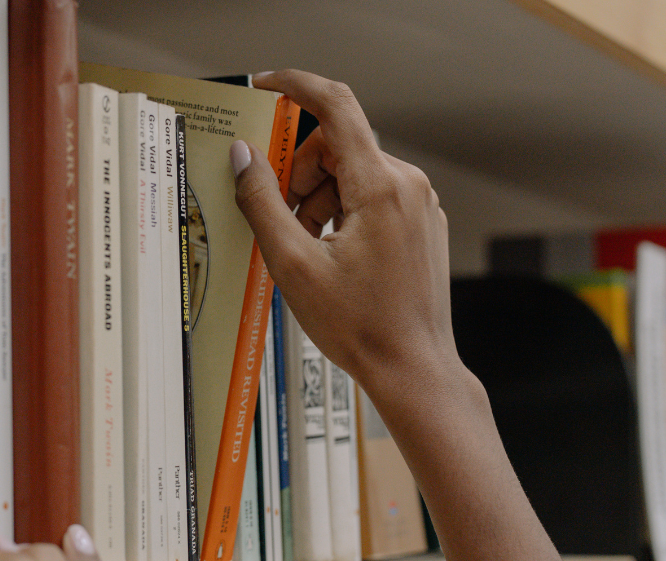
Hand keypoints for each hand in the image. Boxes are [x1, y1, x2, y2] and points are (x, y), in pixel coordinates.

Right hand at [231, 69, 459, 395]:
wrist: (413, 369)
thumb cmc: (360, 326)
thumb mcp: (293, 265)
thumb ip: (262, 202)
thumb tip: (242, 156)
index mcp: (381, 186)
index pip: (336, 106)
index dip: (296, 86)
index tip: (265, 86)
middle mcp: (408, 185)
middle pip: (339, 147)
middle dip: (301, 174)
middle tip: (280, 219)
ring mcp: (421, 205)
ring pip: (355, 174)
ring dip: (320, 199)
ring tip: (306, 249)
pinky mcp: (423, 225)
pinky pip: (375, 197)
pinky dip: (344, 213)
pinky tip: (331, 255)